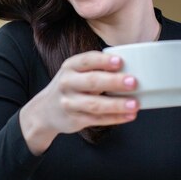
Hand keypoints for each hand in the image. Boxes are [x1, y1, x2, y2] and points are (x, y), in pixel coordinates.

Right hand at [19, 51, 138, 154]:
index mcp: (70, 66)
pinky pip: (97, 119)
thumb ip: (96, 69)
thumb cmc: (70, 86)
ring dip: (117, 104)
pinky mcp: (75, 119)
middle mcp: (67, 83)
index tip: (120, 62)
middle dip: (114, 82)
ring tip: (135, 104)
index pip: (87, 60)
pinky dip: (115, 118)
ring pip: (95, 104)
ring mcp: (69, 103)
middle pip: (92, 82)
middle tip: (133, 82)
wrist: (45, 110)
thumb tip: (131, 68)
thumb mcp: (76, 72)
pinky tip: (129, 116)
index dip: (104, 61)